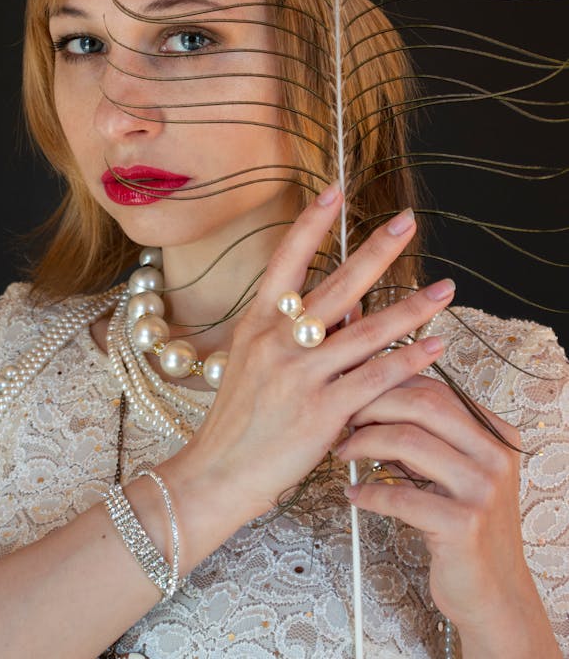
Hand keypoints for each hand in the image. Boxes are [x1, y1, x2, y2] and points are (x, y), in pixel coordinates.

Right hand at [163, 188, 454, 535]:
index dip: (311, 224)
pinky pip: (374, 378)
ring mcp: (300, 375)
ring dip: (413, 309)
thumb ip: (295, 331)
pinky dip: (408, 360)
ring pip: (367, 332)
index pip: (285, 259)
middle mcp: (278, 341)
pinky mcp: (322, 412)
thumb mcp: (253, 361)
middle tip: (408, 221)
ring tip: (446, 289)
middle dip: (377, 251)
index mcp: (257, 322)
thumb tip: (347, 305)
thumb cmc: (237, 418)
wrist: (217, 473)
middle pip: (338, 286)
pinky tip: (433, 344)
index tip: (335, 190)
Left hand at [336, 375, 557, 654]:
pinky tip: (355, 494)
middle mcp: (496, 456)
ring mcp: (483, 489)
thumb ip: (427, 437)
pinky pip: (401, 496)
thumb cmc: (464, 526)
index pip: (436, 391)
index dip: (390, 386)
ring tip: (344, 453)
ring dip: (365, 443)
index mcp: (497, 435)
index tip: (358, 393)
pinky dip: (370, 492)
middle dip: (373, 406)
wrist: (493, 592)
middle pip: (423, 406)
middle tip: (345, 419)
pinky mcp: (464, 524)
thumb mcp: (455, 472)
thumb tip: (371, 403)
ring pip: (408, 441)